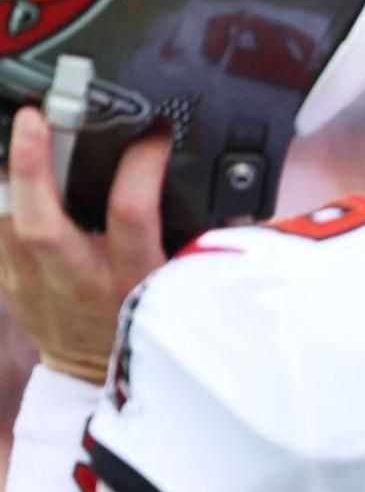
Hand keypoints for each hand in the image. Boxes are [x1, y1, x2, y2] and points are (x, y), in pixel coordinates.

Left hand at [0, 107, 169, 383]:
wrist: (94, 375)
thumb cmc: (143, 324)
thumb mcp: (176, 285)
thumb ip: (188, 242)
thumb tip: (215, 191)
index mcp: (132, 278)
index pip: (131, 213)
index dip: (140, 165)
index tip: (152, 133)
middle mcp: (77, 281)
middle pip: (40, 220)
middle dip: (32, 164)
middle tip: (34, 117)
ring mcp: (32, 284)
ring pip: (4, 218)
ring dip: (7, 171)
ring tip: (16, 130)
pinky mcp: (7, 281)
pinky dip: (0, 193)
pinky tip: (8, 167)